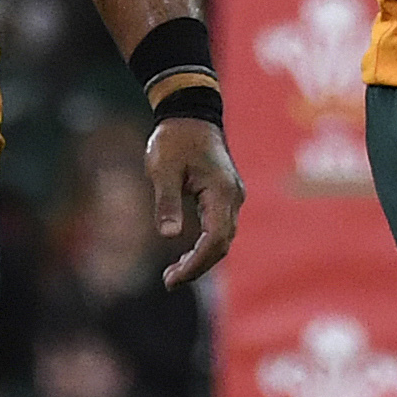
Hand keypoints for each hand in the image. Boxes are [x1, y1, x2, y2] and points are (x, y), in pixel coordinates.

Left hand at [147, 116, 242, 285]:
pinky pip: (219, 229)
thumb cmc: (175, 139)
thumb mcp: (163, 169)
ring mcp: (232, 197)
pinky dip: (204, 247)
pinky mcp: (225, 197)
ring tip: (173, 274)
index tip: (172, 278)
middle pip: (222, 244)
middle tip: (168, 281)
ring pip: (222, 239)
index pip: (215, 239)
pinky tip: (185, 256)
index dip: (196, 263)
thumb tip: (169, 236)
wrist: (191, 114)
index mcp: (221, 191)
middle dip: (197, 267)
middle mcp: (233, 197)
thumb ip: (167, 202)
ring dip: (200, 259)